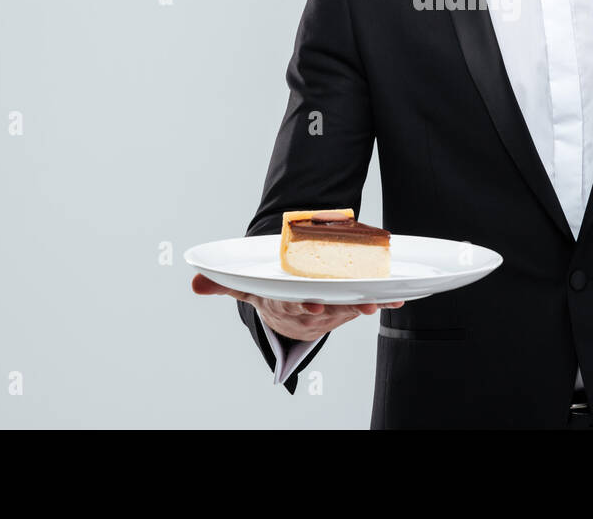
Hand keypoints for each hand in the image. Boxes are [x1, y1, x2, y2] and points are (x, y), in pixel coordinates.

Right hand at [191, 273, 404, 339]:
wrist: (292, 307)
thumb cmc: (272, 289)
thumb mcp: (249, 284)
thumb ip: (225, 282)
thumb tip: (195, 281)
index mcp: (286, 303)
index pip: (294, 305)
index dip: (305, 304)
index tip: (313, 302)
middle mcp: (309, 311)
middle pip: (325, 309)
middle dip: (338, 306)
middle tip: (354, 302)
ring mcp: (331, 312)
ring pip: (347, 309)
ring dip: (362, 306)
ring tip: (375, 301)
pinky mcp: (348, 308)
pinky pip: (365, 305)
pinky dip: (382, 302)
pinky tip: (397, 298)